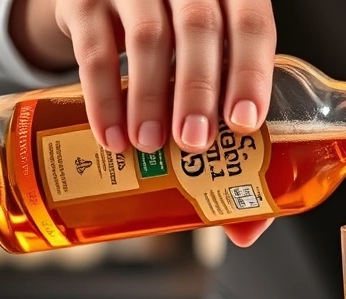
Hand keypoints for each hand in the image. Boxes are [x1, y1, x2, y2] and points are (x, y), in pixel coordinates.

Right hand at [10, 0, 276, 246]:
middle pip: (199, 28)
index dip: (252, 73)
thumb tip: (248, 228)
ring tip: (148, 147)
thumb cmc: (183, 49)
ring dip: (149, 97)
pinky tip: (111, 136)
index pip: (252, 25)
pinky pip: (93, 48)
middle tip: (194, 143)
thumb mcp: (215, 72)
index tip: (246, 123)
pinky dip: (103, 96)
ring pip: (146, 36)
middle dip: (198, 91)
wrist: (113, 1)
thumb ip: (232, 135)